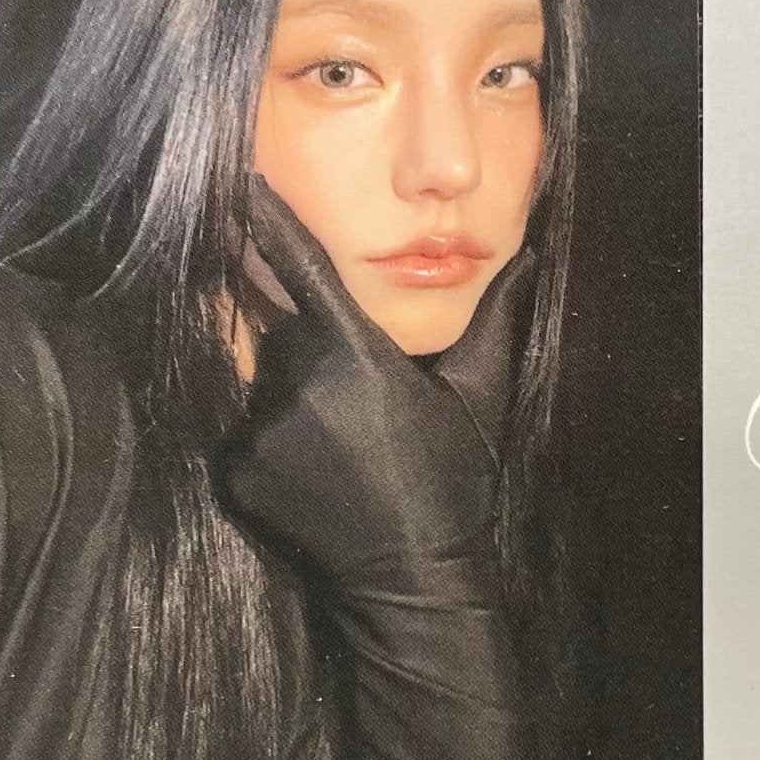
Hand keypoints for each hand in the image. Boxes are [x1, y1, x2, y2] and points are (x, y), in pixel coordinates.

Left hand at [221, 180, 550, 759]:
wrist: (412, 583)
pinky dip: (276, 445)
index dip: (260, 214)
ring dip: (296, 397)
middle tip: (352, 396)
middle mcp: (300, 384)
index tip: (231, 176)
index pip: (298, 262)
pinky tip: (322, 482)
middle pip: (281, 326)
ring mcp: (262, 430)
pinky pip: (247, 434)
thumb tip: (528, 252)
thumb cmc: (455, 484)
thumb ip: (495, 316)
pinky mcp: (238, 471)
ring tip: (348, 455)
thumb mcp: (481, 396)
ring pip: (264, 381)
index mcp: (359, 355)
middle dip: (306, 341)